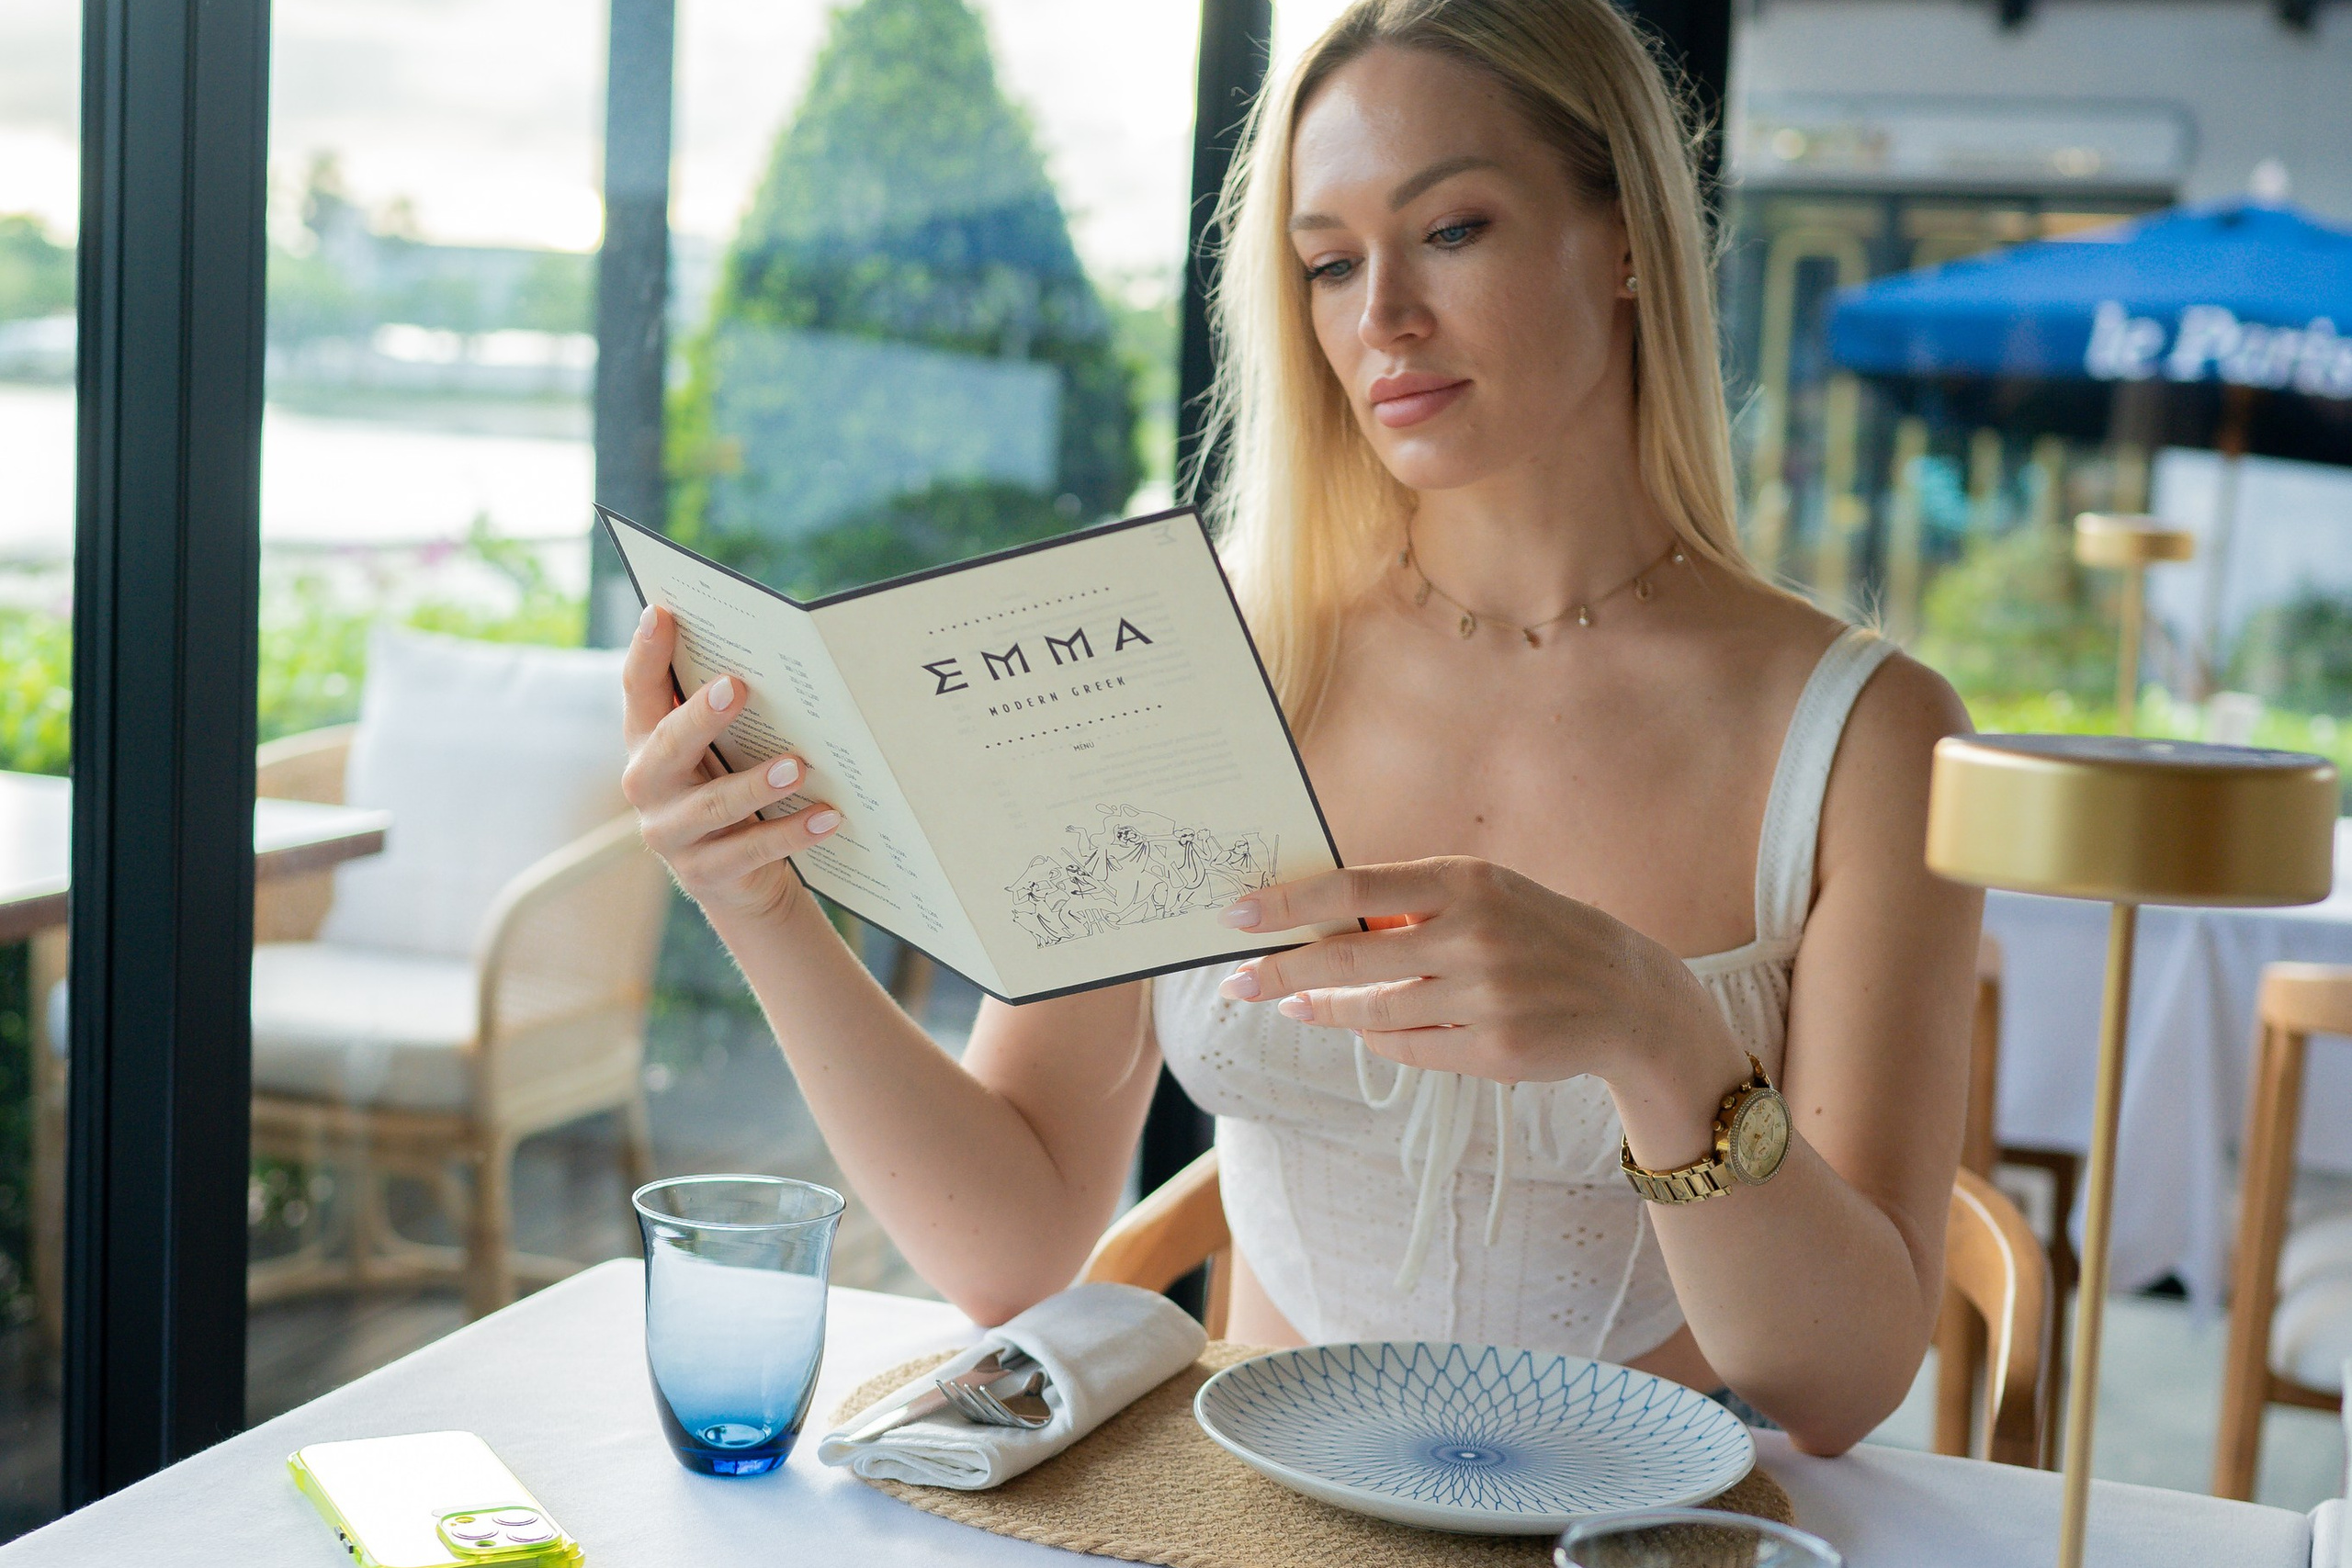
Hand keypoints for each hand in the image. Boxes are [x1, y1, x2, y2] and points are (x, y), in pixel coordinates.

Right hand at [621, 606, 843, 920]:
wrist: (739, 880)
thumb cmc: (730, 788)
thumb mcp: (721, 748)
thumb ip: (725, 709)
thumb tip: (774, 655)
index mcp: (647, 742)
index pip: (638, 691)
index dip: (645, 653)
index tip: (662, 613)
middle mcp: (648, 786)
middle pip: (668, 746)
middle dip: (702, 716)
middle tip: (740, 685)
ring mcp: (671, 835)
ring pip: (713, 805)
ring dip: (756, 784)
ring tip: (799, 765)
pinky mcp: (705, 874)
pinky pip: (751, 851)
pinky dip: (793, 833)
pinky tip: (829, 816)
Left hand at [1215, 857, 1734, 1090]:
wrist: (1628, 995)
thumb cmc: (1536, 933)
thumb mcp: (1485, 894)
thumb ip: (1411, 902)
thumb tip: (1317, 918)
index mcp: (1466, 881)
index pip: (1354, 886)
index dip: (1289, 901)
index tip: (1237, 912)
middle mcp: (1474, 935)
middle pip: (1348, 954)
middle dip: (1282, 970)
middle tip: (1236, 981)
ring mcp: (1486, 996)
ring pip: (1372, 1011)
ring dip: (1324, 1009)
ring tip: (1295, 1005)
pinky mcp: (1495, 1050)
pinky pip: (1408, 1048)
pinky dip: (1380, 1038)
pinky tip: (1367, 1028)